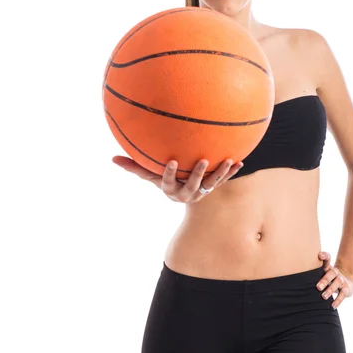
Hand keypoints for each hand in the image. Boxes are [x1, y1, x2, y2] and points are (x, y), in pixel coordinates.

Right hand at [112, 156, 242, 203]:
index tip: (171, 161)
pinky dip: (231, 172)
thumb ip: (135, 168)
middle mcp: (187, 193)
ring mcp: (201, 191)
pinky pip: (223, 180)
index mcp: (170, 190)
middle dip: (197, 173)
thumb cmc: (164, 179)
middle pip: (192, 184)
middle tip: (203, 160)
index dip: (169, 173)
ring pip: (211, 183)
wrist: (184, 192)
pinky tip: (239, 162)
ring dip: (219, 173)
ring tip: (226, 160)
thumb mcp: (150, 175)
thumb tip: (113, 159)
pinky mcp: (212, 186)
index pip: (168, 182)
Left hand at [316, 251, 352, 308]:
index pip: (327, 259)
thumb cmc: (329, 278)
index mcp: (328, 268)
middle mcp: (335, 272)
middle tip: (318, 287)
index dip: (325, 256)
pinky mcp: (347, 288)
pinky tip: (333, 306)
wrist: (347, 281)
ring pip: (337, 283)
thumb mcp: (322, 274)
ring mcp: (342, 280)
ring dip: (330, 290)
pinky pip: (343, 294)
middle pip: (331, 273)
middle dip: (324, 280)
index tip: (320, 255)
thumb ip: (313, 273)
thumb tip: (297, 280)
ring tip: (323, 297)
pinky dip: (338, 300)